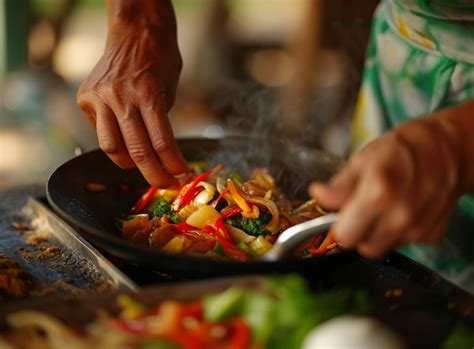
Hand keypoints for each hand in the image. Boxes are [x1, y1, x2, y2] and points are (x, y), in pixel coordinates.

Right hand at [77, 3, 186, 186]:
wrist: (134, 31)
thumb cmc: (159, 60)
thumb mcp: (170, 90)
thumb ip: (161, 123)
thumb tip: (159, 156)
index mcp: (148, 94)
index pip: (162, 143)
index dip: (173, 166)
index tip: (181, 177)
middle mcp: (121, 97)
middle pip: (137, 152)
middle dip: (154, 175)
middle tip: (165, 184)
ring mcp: (100, 98)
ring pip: (111, 148)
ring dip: (129, 163)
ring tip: (143, 164)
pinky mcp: (85, 98)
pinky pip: (100, 131)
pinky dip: (114, 140)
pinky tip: (124, 134)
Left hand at [309, 117, 462, 257]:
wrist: (446, 149)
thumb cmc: (401, 149)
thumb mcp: (363, 160)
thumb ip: (339, 185)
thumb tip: (319, 195)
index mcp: (379, 193)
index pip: (345, 236)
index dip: (339, 227)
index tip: (339, 217)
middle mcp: (401, 215)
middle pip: (364, 247)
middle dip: (358, 232)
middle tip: (361, 211)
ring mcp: (418, 228)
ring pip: (383, 247)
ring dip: (378, 233)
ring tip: (384, 206)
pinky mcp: (431, 235)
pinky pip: (403, 243)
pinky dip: (398, 231)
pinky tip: (402, 209)